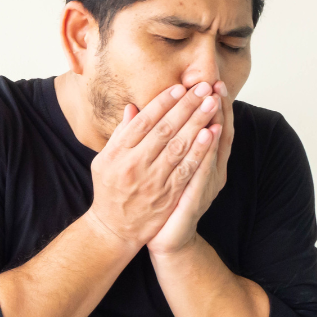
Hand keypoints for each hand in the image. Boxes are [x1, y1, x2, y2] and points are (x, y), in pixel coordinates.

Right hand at [87, 80, 222, 250]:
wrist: (114, 229)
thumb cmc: (109, 190)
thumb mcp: (104, 161)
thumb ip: (120, 135)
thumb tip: (132, 108)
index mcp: (118, 153)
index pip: (144, 121)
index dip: (163, 102)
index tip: (179, 87)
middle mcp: (135, 165)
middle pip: (165, 129)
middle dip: (186, 106)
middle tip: (203, 87)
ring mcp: (153, 181)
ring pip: (179, 146)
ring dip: (197, 122)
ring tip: (211, 103)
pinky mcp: (168, 195)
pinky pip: (187, 169)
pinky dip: (200, 150)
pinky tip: (211, 134)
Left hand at [146, 80, 233, 255]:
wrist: (167, 240)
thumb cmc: (164, 202)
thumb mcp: (162, 168)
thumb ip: (158, 143)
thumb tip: (138, 112)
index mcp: (203, 162)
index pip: (211, 128)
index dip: (213, 107)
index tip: (212, 83)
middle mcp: (210, 172)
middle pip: (217, 135)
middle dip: (217, 109)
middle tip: (217, 85)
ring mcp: (206, 186)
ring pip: (212, 150)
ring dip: (215, 124)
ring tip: (216, 102)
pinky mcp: (197, 199)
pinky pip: (203, 171)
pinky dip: (206, 152)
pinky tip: (208, 135)